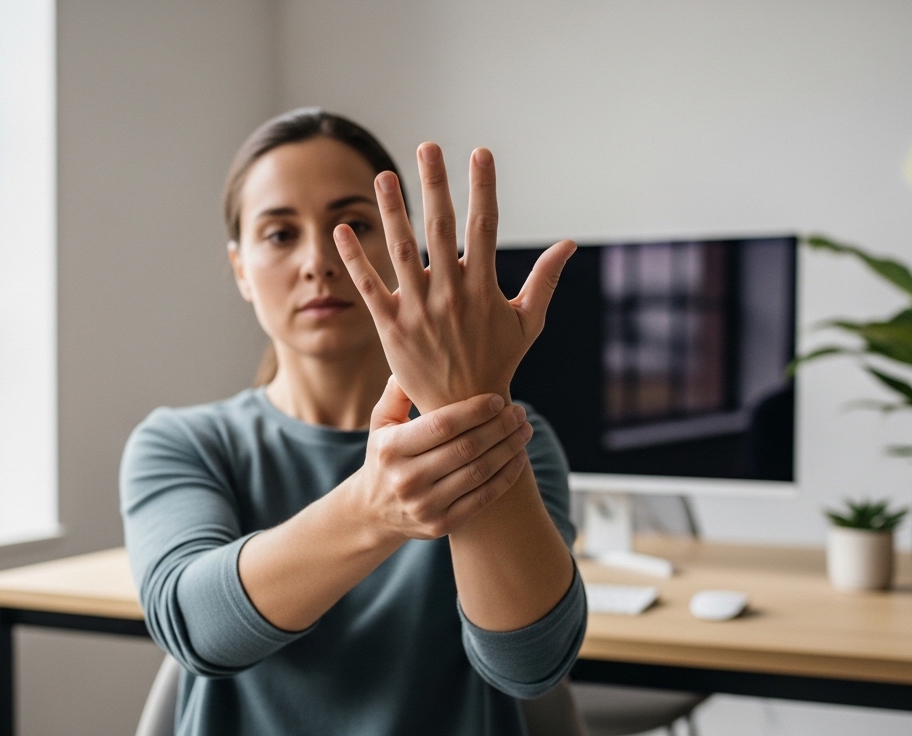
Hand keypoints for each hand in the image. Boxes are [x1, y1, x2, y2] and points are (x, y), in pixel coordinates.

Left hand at [333, 143, 575, 411]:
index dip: (483, 188)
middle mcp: (449, 293)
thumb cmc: (498, 362)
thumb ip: (544, 280)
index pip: (484, 226)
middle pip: (441, 228)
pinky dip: (355, 259)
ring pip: (401, 250)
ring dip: (392, 211)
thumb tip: (568, 244)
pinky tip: (343, 229)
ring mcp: (418, 309)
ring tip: (384, 175)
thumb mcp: (527, 322)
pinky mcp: (391, 327)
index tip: (481, 153)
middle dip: (436, 185)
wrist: (464, 412)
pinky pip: (370, 287)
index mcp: (483, 287)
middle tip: (428, 148)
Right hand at [344, 377, 532, 541]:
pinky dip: (506, 477)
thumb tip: (412, 364)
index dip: (475, 411)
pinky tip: (518, 458)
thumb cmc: (385, 456)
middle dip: (499, 428)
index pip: (442, 425)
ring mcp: (424, 505)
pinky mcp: (441, 525)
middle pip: (466, 448)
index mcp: (391, 448)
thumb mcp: (380, 424)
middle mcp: (406, 479)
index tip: (498, 399)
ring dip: (508, 449)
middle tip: (519, 412)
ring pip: (479, 473)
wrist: (373, 512)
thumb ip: (396, 393)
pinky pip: (483, 498)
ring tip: (524, 431)